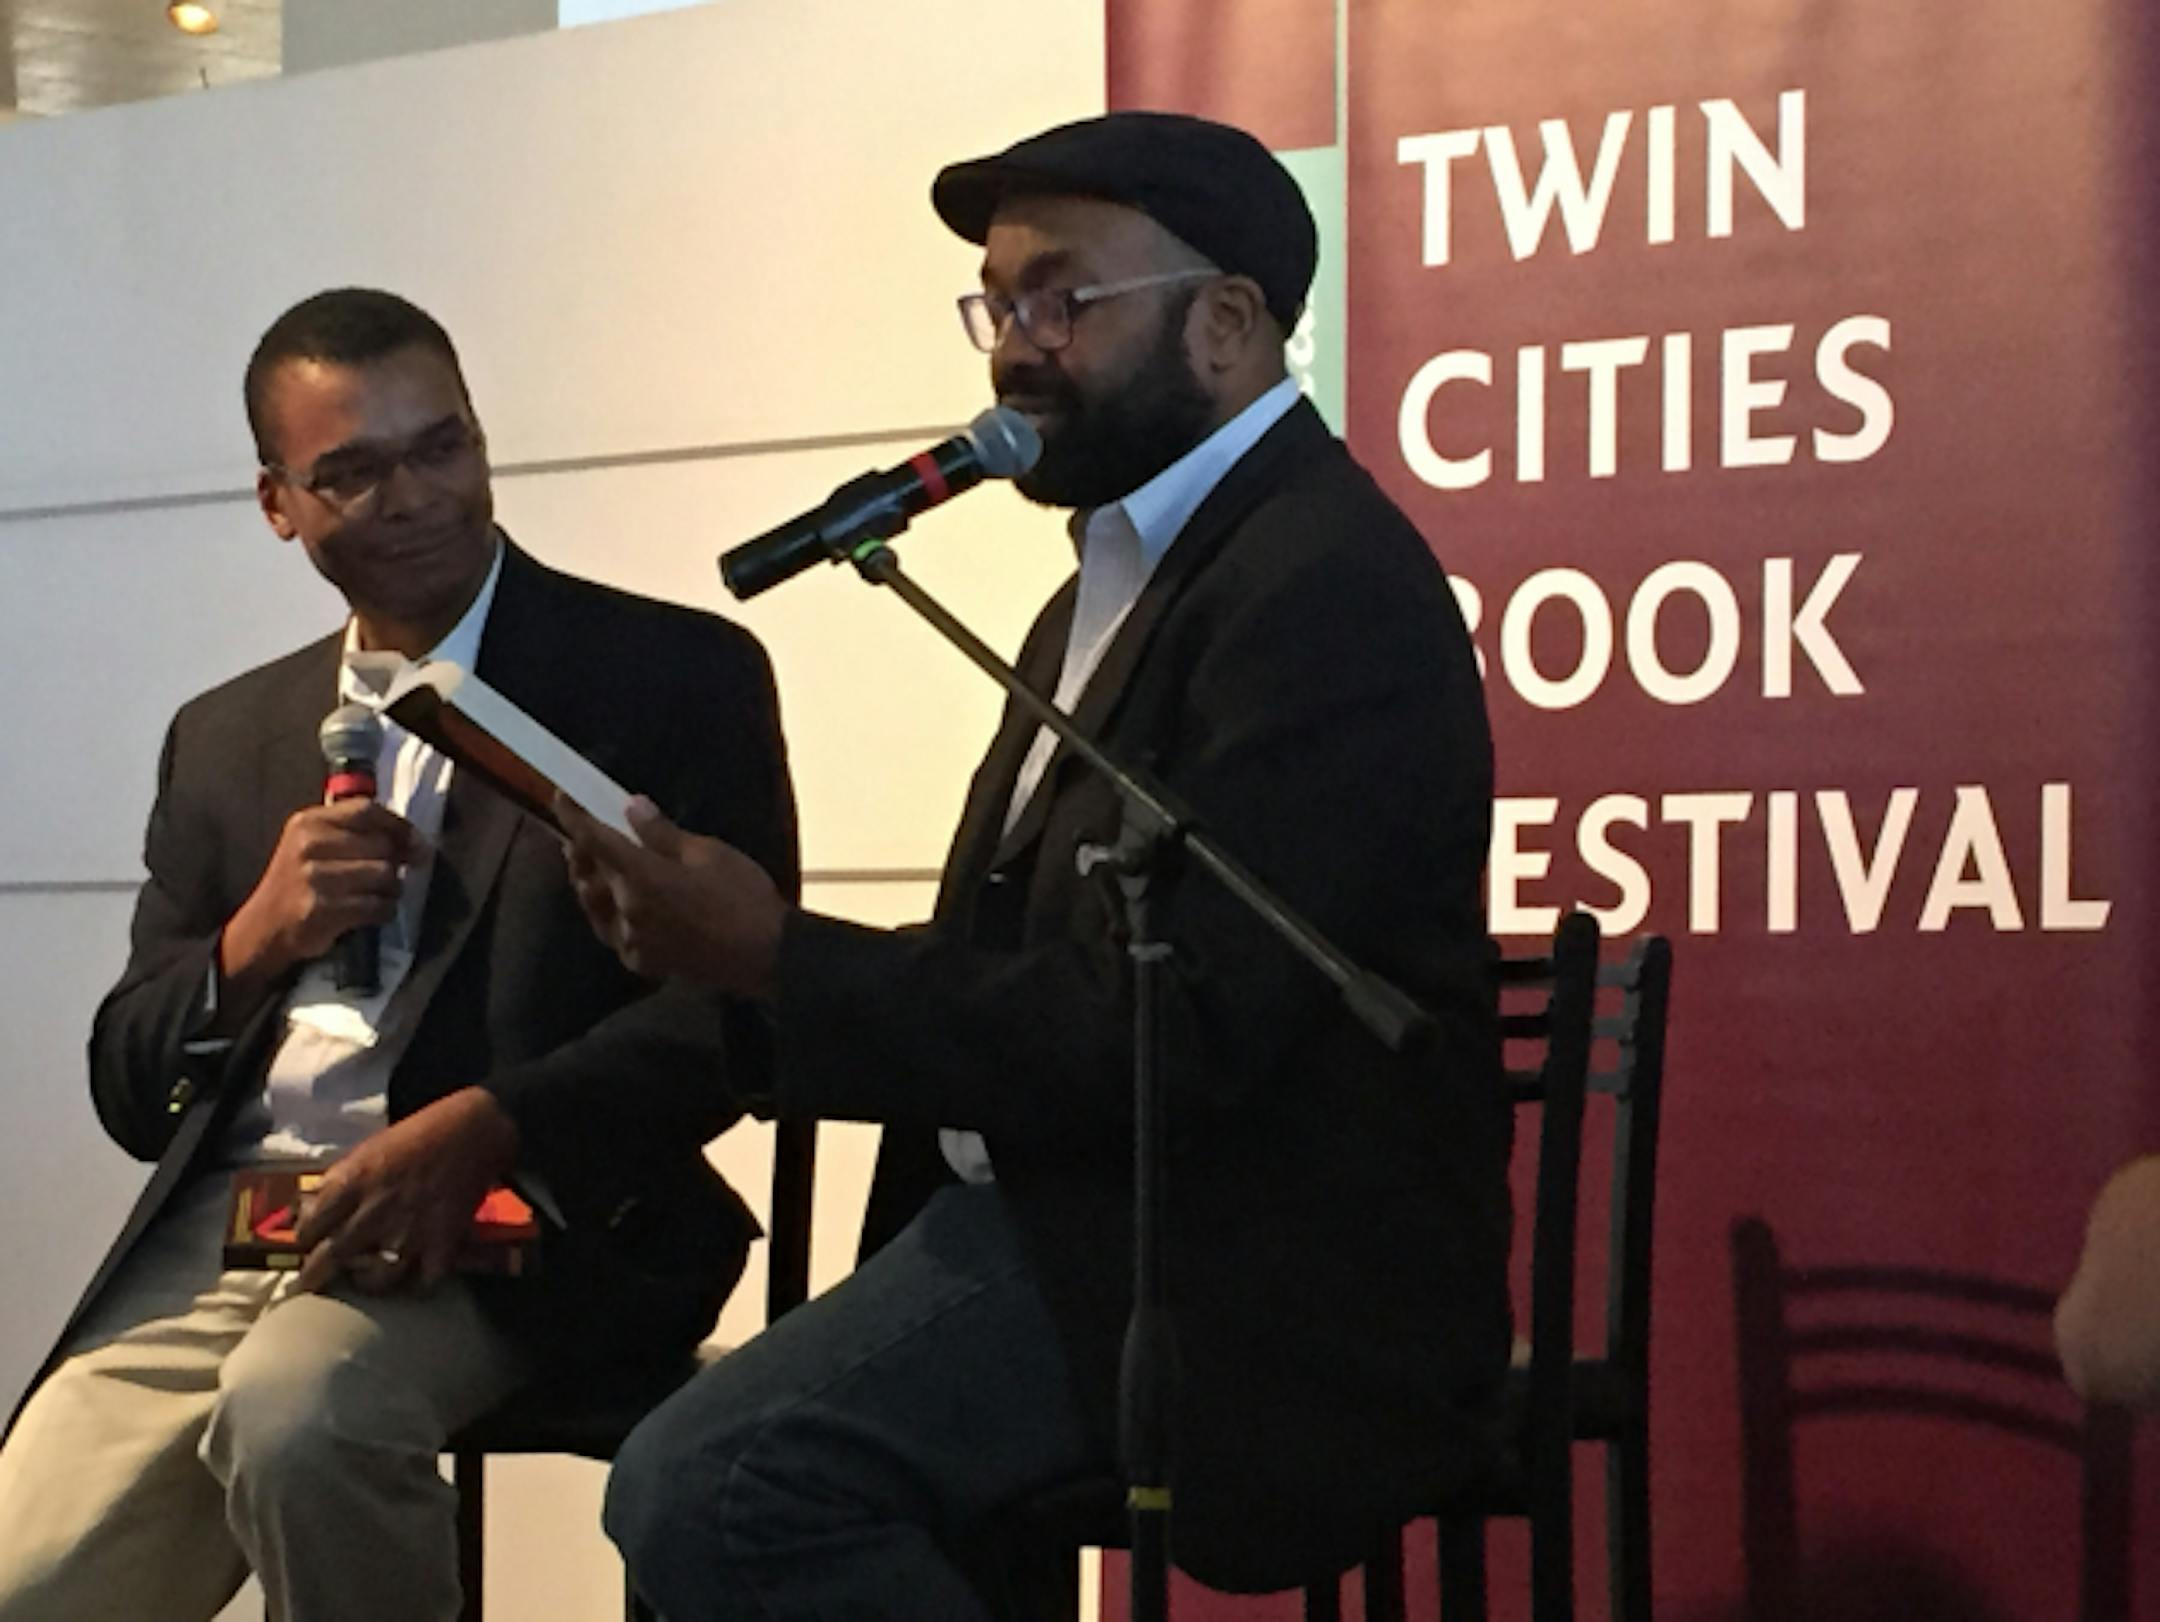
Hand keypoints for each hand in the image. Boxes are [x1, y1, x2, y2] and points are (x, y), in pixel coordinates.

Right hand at [221, 799, 421, 990]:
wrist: (264, 928)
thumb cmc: (299, 882)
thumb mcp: (314, 844)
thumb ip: (356, 833)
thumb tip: (415, 841)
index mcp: (308, 822)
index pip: (366, 810)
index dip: (399, 826)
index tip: (416, 842)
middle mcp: (308, 845)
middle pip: (381, 845)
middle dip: (395, 864)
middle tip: (388, 878)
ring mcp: (314, 877)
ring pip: (384, 875)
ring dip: (392, 890)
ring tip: (378, 895)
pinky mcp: (322, 909)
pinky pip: (377, 906)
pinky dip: (384, 911)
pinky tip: (372, 913)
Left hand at [292, 1086, 519, 1293]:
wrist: (473, 1129)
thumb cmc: (418, 1133)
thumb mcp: (367, 1149)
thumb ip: (338, 1182)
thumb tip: (309, 1210)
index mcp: (351, 1183)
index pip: (309, 1229)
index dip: (305, 1241)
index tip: (309, 1245)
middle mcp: (375, 1212)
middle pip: (331, 1260)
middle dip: (317, 1276)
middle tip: (314, 1283)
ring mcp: (410, 1232)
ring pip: (375, 1281)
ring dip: (366, 1283)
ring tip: (367, 1278)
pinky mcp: (443, 1244)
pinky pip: (423, 1282)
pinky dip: (417, 1284)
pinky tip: (412, 1277)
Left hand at [561, 795, 786, 997]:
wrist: (768, 955)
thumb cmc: (745, 897)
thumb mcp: (709, 854)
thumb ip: (663, 834)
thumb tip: (631, 807)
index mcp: (642, 877)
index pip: (594, 840)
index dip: (573, 816)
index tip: (561, 797)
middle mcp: (627, 910)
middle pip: (588, 875)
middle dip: (579, 851)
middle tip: (578, 834)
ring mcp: (632, 941)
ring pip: (593, 908)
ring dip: (588, 884)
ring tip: (589, 867)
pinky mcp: (643, 962)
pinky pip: (612, 934)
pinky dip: (608, 915)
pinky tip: (617, 907)